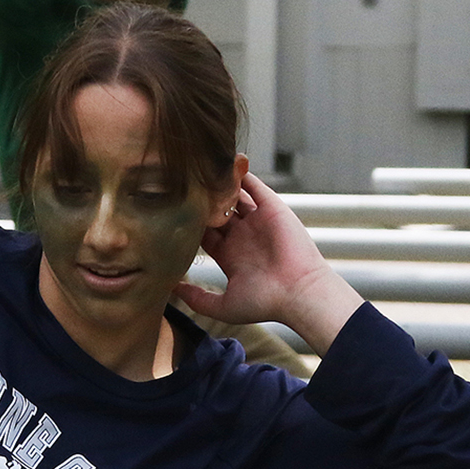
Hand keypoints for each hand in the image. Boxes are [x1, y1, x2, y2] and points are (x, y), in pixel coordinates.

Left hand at [173, 174, 364, 352]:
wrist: (297, 293)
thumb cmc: (264, 303)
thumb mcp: (223, 306)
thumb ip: (196, 298)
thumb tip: (171, 288)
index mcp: (231, 255)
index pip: (205, 232)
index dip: (190, 223)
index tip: (172, 214)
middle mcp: (243, 236)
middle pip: (217, 212)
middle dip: (202, 202)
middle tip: (180, 188)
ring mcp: (258, 221)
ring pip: (234, 197)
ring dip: (220, 186)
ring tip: (198, 172)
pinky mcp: (272, 209)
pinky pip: (255, 186)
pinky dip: (242, 174)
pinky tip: (224, 163)